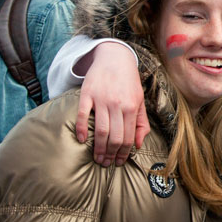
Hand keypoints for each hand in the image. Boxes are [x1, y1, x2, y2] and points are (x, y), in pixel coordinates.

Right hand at [76, 42, 149, 165]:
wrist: (115, 58)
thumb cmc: (128, 82)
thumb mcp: (139, 101)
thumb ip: (141, 123)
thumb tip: (138, 145)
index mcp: (131, 108)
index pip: (128, 137)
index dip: (124, 153)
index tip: (119, 162)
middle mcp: (117, 105)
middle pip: (114, 137)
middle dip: (111, 154)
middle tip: (106, 164)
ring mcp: (101, 99)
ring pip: (100, 130)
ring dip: (98, 148)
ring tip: (97, 158)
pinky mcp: (87, 94)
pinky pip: (82, 115)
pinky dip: (81, 129)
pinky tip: (82, 140)